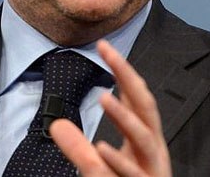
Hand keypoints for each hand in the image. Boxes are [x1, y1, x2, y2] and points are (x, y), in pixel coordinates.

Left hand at [49, 40, 171, 175]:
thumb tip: (57, 125)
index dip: (123, 71)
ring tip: (103, 96)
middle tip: (109, 51)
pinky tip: (102, 148)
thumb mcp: (97, 170)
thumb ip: (79, 149)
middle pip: (146, 107)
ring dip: (125, 117)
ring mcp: (151, 171)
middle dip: (129, 77)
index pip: (137, 98)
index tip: (104, 46)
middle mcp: (153, 152)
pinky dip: (118, 162)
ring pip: (145, 139)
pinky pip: (132, 176)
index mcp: (144, 142)